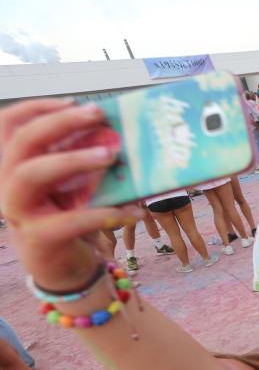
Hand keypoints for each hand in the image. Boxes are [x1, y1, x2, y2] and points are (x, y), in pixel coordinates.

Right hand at [0, 100, 142, 290]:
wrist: (60, 268)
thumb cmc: (68, 218)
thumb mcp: (72, 186)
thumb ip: (82, 161)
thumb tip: (116, 135)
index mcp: (13, 165)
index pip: (9, 124)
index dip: (38, 108)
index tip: (75, 101)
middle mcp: (7, 184)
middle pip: (22, 142)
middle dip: (60, 122)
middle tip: (98, 114)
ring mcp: (19, 211)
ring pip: (32, 173)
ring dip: (73, 159)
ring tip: (110, 155)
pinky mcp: (40, 238)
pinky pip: (73, 220)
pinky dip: (107, 214)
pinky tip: (135, 212)